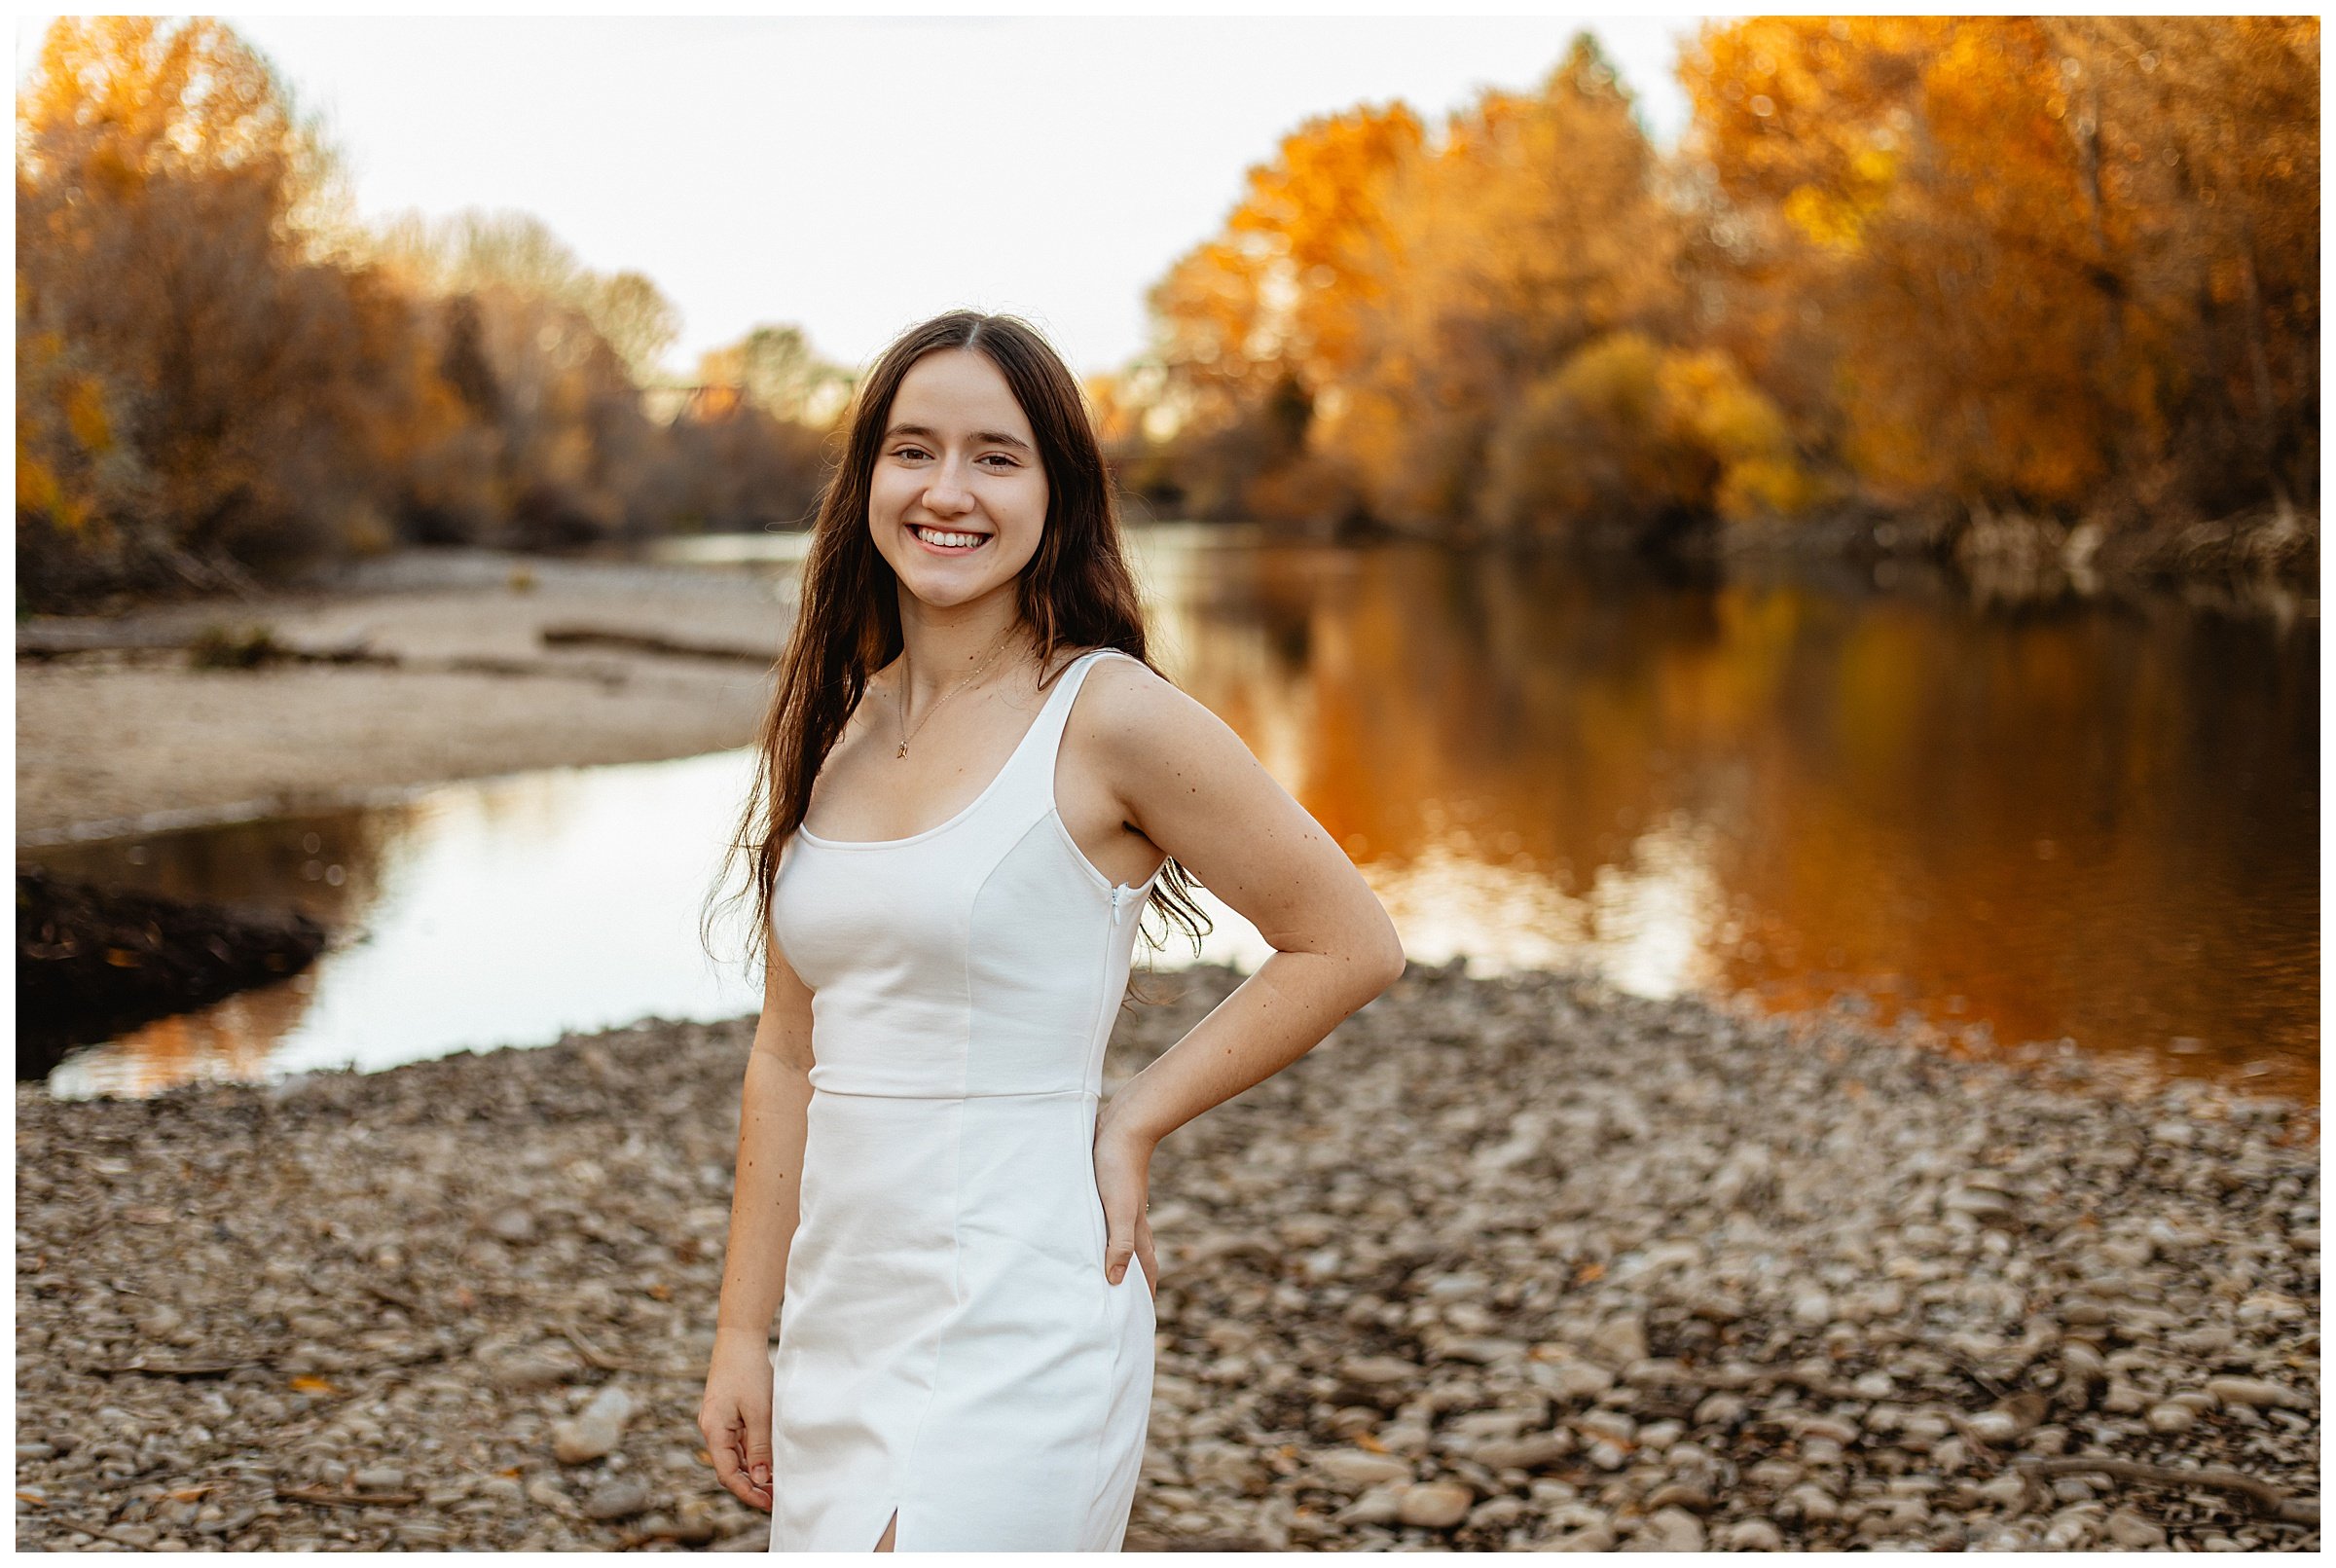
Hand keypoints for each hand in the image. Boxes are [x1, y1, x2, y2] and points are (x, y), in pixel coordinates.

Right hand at [697, 1328, 773, 1511]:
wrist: (739, 1338)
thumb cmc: (748, 1372)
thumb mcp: (758, 1411)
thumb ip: (759, 1446)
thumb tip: (759, 1479)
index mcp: (714, 1430)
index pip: (727, 1473)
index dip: (746, 1492)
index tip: (767, 1503)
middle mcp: (712, 1429)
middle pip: (729, 1467)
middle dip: (751, 1484)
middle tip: (775, 1496)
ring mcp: (719, 1421)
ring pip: (735, 1455)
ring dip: (753, 1469)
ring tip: (776, 1481)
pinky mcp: (727, 1413)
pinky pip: (738, 1440)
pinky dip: (752, 1452)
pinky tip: (769, 1457)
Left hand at [1092, 1113, 1158, 1296]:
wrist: (1124, 1126)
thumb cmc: (1119, 1169)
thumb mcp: (1119, 1210)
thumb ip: (1119, 1244)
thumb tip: (1115, 1281)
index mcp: (1136, 1229)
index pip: (1144, 1268)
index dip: (1144, 1292)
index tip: (1140, 1316)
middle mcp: (1131, 1220)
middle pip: (1134, 1256)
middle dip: (1130, 1280)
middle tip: (1121, 1301)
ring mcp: (1119, 1204)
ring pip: (1119, 1238)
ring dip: (1113, 1257)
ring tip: (1100, 1272)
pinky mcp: (1106, 1188)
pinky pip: (1104, 1220)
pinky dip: (1099, 1233)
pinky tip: (1086, 1230)